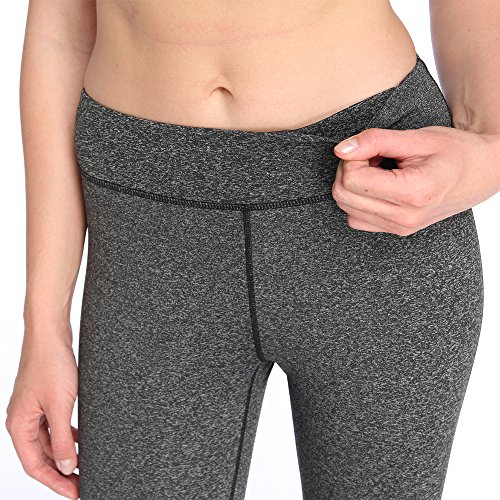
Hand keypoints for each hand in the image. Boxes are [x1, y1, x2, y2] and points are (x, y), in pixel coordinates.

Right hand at [5, 328, 78, 498]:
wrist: (51, 333)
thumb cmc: (50, 363)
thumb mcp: (60, 406)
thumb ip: (62, 440)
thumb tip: (65, 467)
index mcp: (19, 425)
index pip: (35, 465)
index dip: (55, 482)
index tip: (74, 492)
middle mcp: (22, 419)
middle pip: (40, 455)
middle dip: (61, 471)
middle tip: (81, 482)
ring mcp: (32, 408)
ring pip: (47, 440)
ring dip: (63, 454)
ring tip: (82, 465)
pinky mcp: (44, 397)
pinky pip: (53, 425)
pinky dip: (65, 435)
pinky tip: (79, 439)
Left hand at [331, 126, 499, 235]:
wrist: (480, 174)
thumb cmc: (455, 152)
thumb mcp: (417, 138)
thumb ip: (376, 141)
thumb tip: (342, 149)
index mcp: (413, 193)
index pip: (353, 180)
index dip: (352, 157)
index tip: (369, 148)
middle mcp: (404, 217)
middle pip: (343, 195)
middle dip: (349, 169)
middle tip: (371, 156)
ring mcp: (399, 228)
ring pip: (346, 208)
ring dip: (352, 185)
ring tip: (377, 170)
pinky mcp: (396, 231)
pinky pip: (357, 219)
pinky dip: (357, 200)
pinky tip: (376, 186)